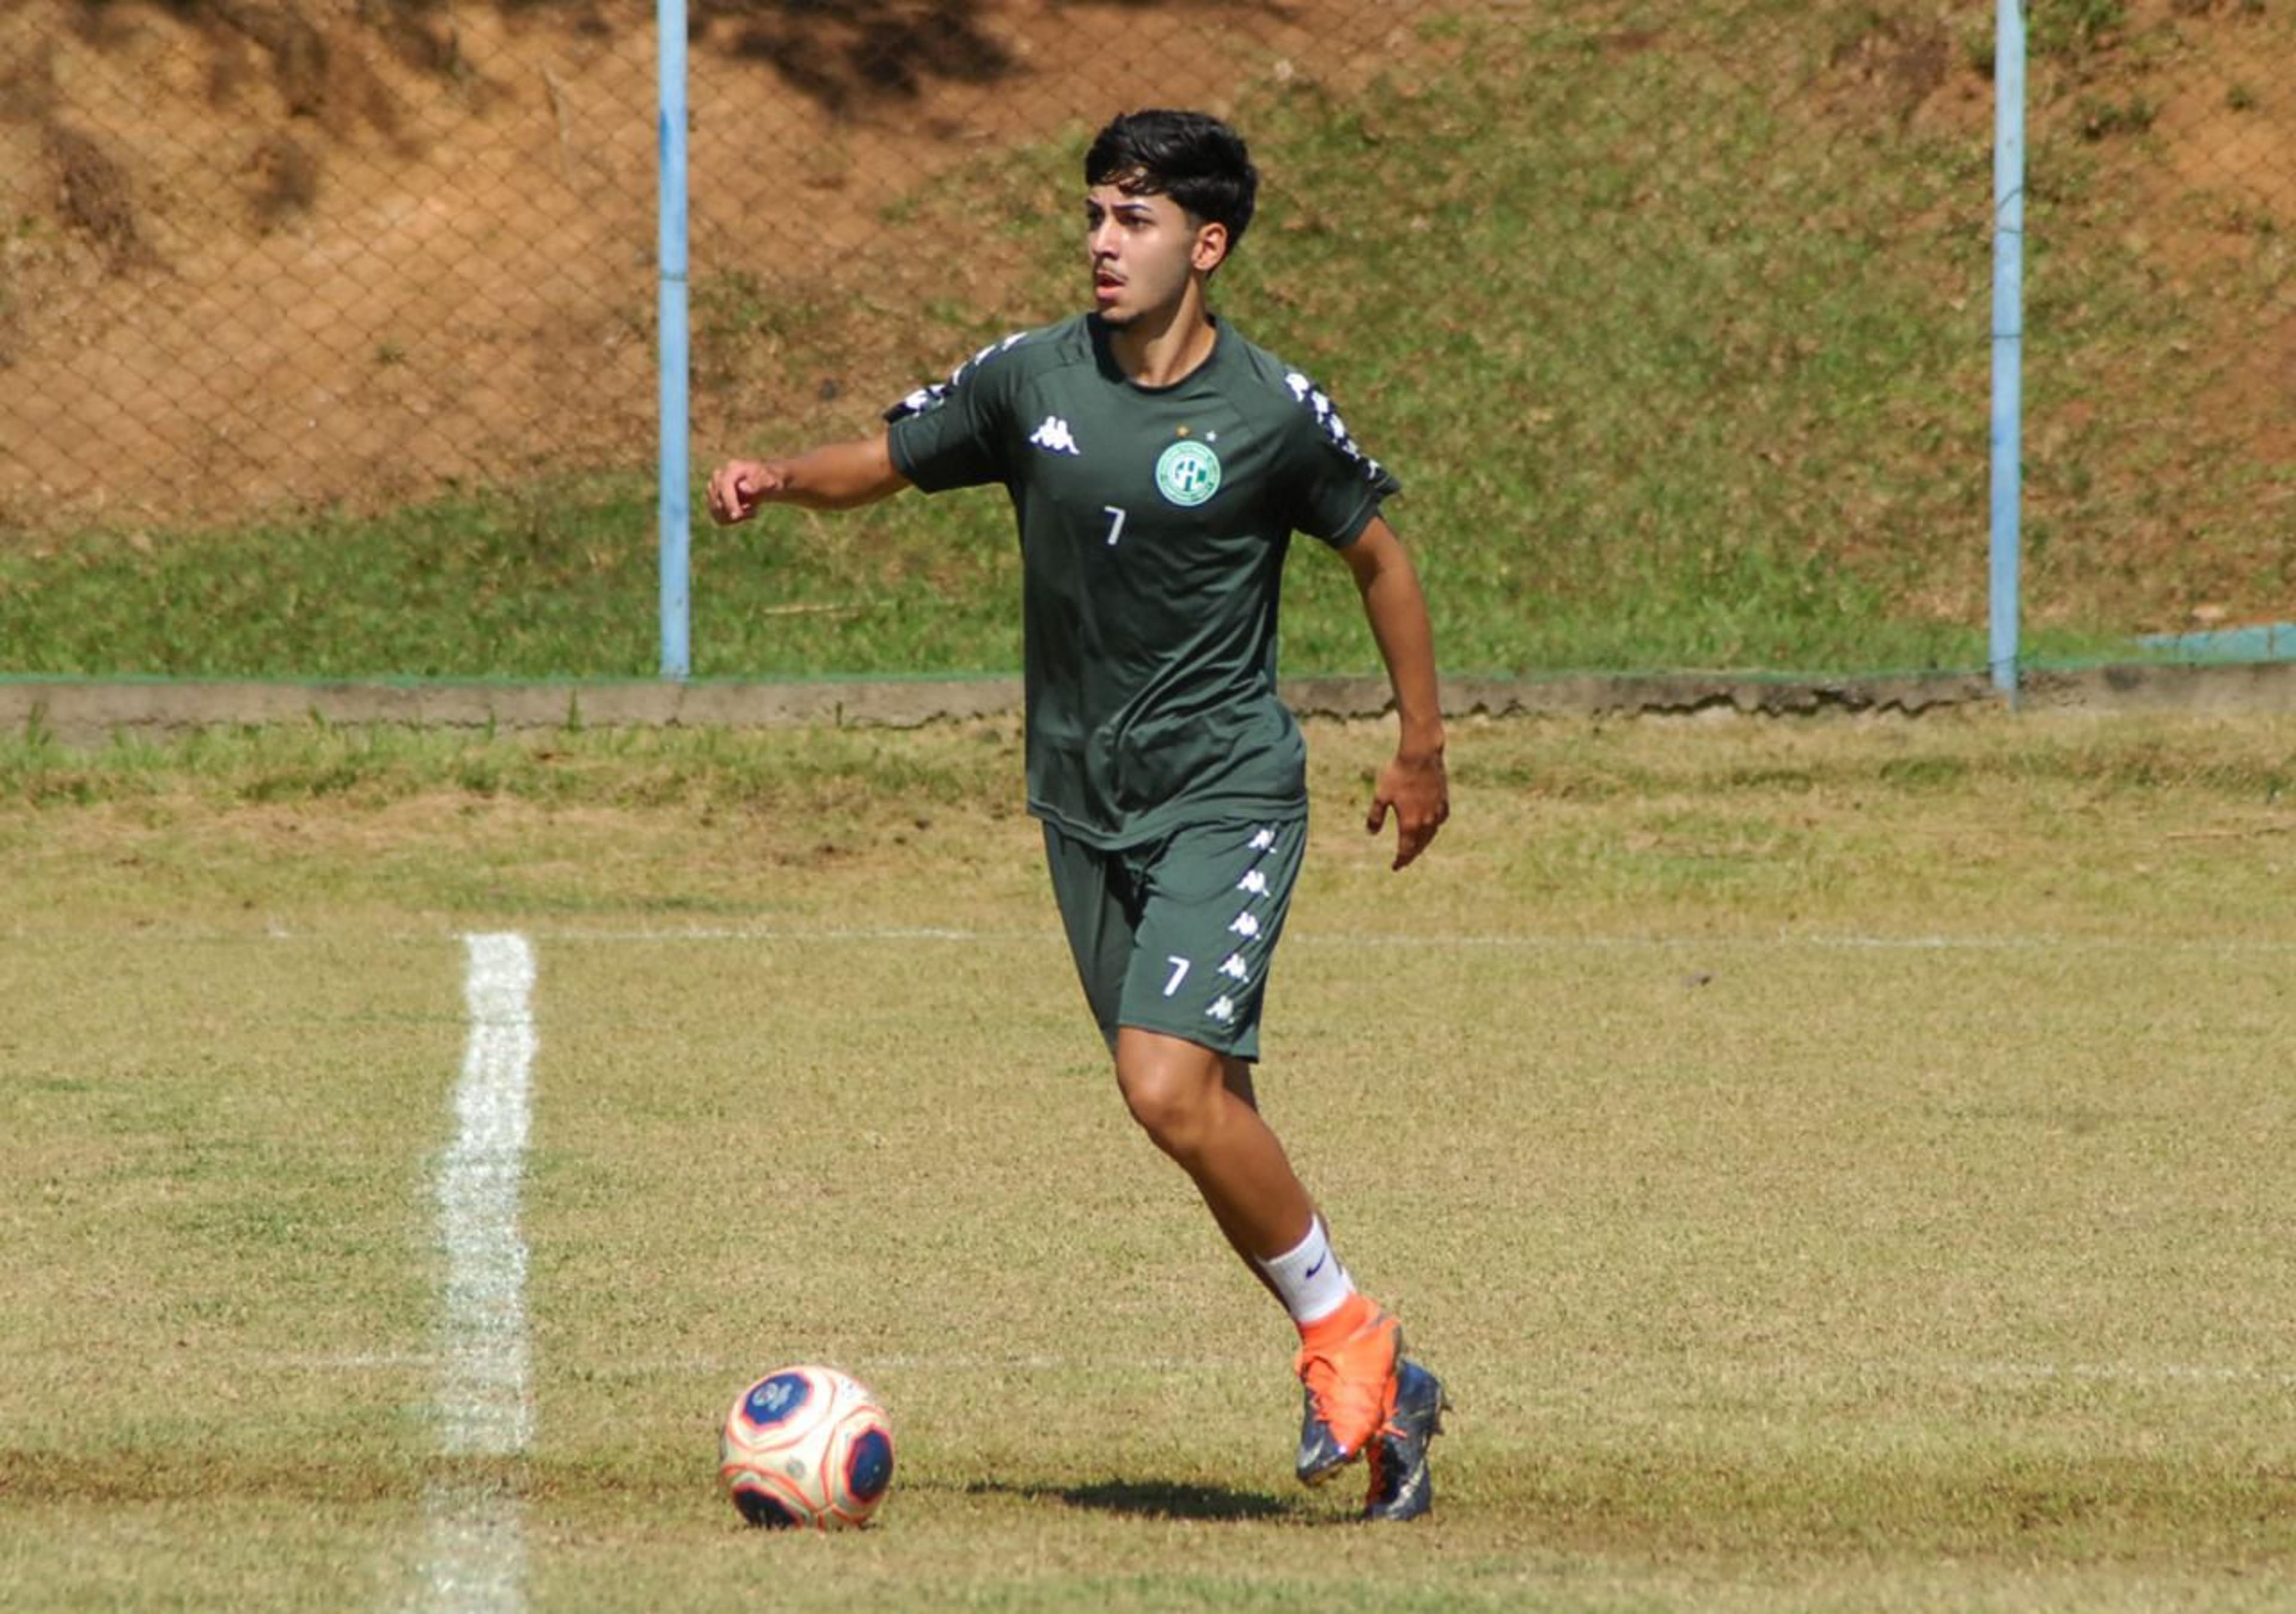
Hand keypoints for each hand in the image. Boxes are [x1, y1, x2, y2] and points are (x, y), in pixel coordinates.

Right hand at [706, 458, 786, 524]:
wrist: (767, 482)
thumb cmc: (770, 479)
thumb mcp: (770, 481)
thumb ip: (758, 483)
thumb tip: (742, 487)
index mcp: (733, 468)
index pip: (724, 486)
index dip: (729, 502)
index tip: (737, 516)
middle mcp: (720, 476)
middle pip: (716, 500)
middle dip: (733, 511)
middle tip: (753, 512)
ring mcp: (715, 487)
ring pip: (715, 511)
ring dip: (733, 517)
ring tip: (750, 510)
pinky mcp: (715, 498)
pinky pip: (718, 517)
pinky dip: (730, 520)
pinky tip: (743, 513)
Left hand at [1366, 746, 1448, 869]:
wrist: (1421, 755)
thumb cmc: (1398, 774)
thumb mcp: (1381, 795)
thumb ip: (1375, 816)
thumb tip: (1370, 833)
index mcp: (1410, 823)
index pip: (1405, 850)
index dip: (1400, 860)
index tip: (1395, 867)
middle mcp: (1426, 822)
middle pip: (1419, 846)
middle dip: (1411, 855)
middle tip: (1404, 862)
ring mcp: (1437, 812)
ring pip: (1431, 835)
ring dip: (1423, 844)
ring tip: (1417, 848)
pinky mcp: (1444, 802)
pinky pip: (1439, 821)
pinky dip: (1433, 828)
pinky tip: (1431, 826)